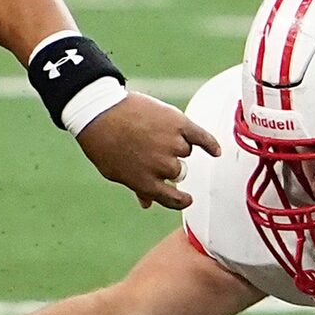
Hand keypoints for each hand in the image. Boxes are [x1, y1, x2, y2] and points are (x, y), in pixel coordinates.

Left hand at [76, 91, 217, 209]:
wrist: (99, 111)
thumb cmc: (103, 143)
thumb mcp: (116, 171)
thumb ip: (137, 187)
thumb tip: (147, 204)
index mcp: (146, 183)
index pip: (172, 199)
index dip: (181, 200)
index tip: (187, 199)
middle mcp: (162, 166)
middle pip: (179, 171)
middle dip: (169, 163)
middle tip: (152, 148)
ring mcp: (171, 144)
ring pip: (186, 150)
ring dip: (176, 144)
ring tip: (155, 131)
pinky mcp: (178, 123)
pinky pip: (202, 137)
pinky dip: (210, 144)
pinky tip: (215, 151)